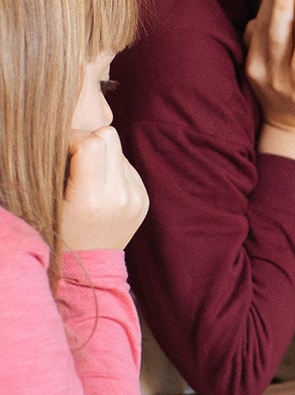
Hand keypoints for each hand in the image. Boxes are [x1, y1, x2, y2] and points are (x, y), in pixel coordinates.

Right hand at [60, 126, 148, 251]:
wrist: (88, 263)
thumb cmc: (58, 228)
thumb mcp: (50, 198)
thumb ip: (61, 165)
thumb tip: (69, 131)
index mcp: (93, 198)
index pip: (92, 142)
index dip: (73, 138)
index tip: (62, 151)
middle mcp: (121, 197)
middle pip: (110, 136)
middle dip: (89, 140)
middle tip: (74, 158)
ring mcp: (137, 197)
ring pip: (119, 149)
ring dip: (102, 156)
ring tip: (87, 178)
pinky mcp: (144, 198)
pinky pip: (127, 165)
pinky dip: (112, 169)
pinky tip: (101, 187)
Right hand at [244, 0, 294, 168]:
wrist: (292, 130)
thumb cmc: (280, 87)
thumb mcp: (263, 66)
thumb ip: (258, 41)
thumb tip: (256, 13)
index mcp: (258, 64)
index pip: (263, 29)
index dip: (269, 4)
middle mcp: (273, 78)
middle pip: (276, 41)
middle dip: (281, 11)